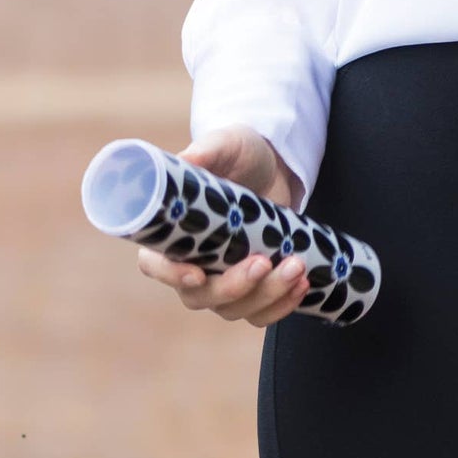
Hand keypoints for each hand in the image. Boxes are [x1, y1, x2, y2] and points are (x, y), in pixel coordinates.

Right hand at [135, 125, 310, 325]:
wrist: (274, 165)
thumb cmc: (240, 153)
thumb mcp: (225, 145)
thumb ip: (207, 151)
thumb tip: (188, 160)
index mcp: (172, 233)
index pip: (155, 264)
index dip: (171, 275)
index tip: (198, 274)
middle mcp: (191, 264)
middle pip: (201, 297)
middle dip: (234, 287)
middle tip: (264, 262)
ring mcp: (222, 280)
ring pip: (235, 309)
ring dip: (267, 295)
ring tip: (296, 267)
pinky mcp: (252, 287)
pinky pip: (260, 313)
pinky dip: (282, 305)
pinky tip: (302, 283)